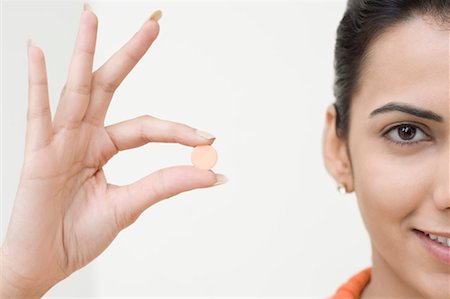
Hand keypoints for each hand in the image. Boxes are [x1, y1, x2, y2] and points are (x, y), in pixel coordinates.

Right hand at [1, 7, 225, 297]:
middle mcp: (83, 136)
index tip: (210, 138)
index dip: (179, 131)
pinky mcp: (37, 153)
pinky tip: (39, 51)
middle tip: (155, 23)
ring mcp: (60, 140)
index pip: (147, 127)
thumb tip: (213, 174)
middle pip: (110, 86)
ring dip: (85, 52)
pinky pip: (37, 112)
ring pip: (77, 89)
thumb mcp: (130, 206)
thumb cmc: (79, 235)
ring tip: (93, 15)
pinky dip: (37, 82)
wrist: (44, 263)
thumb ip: (166, 184)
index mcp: (104, 148)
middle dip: (131, 54)